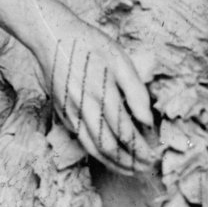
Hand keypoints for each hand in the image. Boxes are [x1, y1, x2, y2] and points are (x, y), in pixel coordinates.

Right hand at [40, 14, 155, 173]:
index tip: (154, 157)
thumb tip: (148, 121)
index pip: (126, 134)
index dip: (141, 150)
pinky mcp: (63, 114)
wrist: (53, 37)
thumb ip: (136, 92)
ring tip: (130, 170)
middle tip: (146, 168)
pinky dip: (96, 153)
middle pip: (110, 147)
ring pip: (93, 149)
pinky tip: (108, 156)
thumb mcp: (121, 59)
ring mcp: (72, 113)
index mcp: (104, 95)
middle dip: (130, 162)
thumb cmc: (90, 44)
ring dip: (113, 164)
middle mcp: (86, 108)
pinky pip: (81, 140)